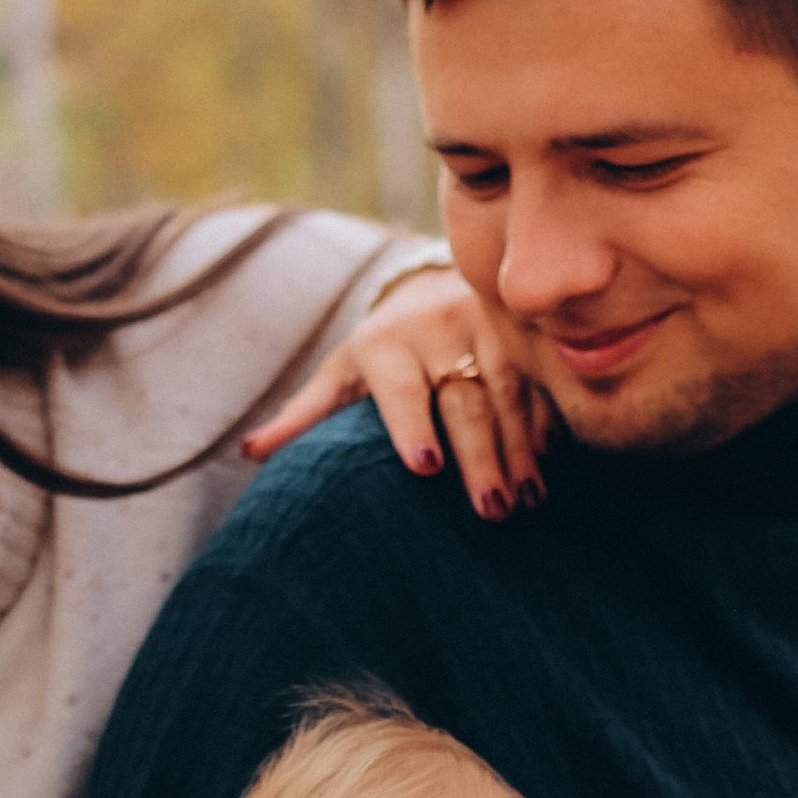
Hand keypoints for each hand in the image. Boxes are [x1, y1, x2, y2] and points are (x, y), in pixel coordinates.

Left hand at [241, 268, 548, 517]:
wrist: (430, 288)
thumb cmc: (378, 354)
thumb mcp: (340, 376)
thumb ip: (304, 414)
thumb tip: (250, 453)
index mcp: (384, 345)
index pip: (400, 388)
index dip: (410, 425)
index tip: (424, 467)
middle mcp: (436, 331)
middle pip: (463, 401)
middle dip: (480, 457)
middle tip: (491, 510)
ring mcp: (484, 328)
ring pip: (508, 393)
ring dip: (520, 450)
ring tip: (528, 499)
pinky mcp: (522, 332)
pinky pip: (538, 381)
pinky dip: (545, 423)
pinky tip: (546, 464)